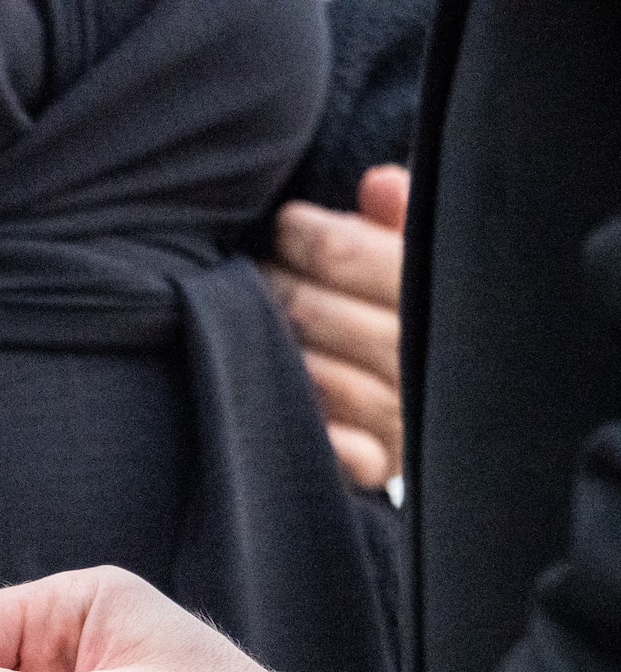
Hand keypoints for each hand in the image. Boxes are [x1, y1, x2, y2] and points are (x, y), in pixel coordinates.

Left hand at [263, 163, 410, 488]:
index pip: (347, 254)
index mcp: (440, 298)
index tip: (286, 228)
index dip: (305, 235)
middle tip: (256, 276)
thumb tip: (380, 183)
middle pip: (318, 314)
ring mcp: (402, 418)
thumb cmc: (400, 309)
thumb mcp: (407, 256)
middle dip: (277, 288)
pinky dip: (324, 439)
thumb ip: (395, 222)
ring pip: (322, 379)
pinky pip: (348, 455)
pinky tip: (290, 412)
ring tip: (250, 329)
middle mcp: (424, 362)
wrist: (443, 405)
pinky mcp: (378, 465)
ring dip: (277, 354)